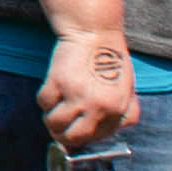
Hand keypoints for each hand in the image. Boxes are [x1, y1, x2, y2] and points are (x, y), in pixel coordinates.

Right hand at [35, 32, 138, 147]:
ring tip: (54, 109)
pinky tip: (52, 90)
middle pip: (73, 138)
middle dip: (62, 136)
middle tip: (58, 127)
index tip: (77, 128)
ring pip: (54, 123)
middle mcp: (98, 106)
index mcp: (117, 110)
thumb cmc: (112, 60)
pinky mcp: (58, 81)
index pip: (95, 138)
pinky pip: (44, 102)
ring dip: (51, 119)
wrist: (95, 32)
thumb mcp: (128, 90)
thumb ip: (123, 114)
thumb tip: (107, 134)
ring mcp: (77, 94)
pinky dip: (44, 100)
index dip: (84, 135)